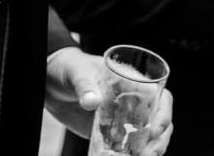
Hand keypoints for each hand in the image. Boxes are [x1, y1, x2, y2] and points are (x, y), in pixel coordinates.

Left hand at [45, 47, 173, 153]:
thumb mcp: (77, 72)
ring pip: (147, 138)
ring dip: (150, 152)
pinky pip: (127, 148)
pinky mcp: (110, 133)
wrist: (50, 81)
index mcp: (130, 81)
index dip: (163, 114)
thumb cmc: (68, 67)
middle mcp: (131, 101)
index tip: (155, 130)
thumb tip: (92, 102)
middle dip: (160, 141)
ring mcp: (122, 119)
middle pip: (159, 122)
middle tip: (149, 155)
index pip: (160, 97)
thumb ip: (84, 85)